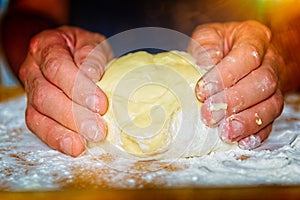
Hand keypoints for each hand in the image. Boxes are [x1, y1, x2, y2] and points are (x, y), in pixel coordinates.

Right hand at [19, 26, 112, 156]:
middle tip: (98, 129)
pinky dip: (57, 138)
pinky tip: (75, 146)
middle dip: (74, 115)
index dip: (78, 87)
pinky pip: (39, 127)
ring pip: (38, 114)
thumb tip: (92, 74)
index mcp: (46, 46)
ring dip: (65, 130)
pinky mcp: (34, 110)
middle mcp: (33, 69)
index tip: (100, 104)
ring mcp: (30, 91)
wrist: (67, 53)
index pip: (57, 67)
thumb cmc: (83, 50)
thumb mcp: (92, 43)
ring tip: (89, 139)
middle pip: (45, 94)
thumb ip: (92, 55)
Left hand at [188, 20, 283, 148]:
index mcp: (254, 37)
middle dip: (235, 101)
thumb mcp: (209, 36)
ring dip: (248, 121)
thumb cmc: (219, 45)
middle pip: (263, 82)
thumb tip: (206, 62)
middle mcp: (270, 60)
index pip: (248, 55)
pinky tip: (242, 141)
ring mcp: (275, 84)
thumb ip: (206, 45)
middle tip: (210, 115)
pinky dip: (257, 133)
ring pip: (272, 104)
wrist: (237, 53)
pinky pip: (272, 121)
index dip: (226, 75)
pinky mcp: (270, 104)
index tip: (202, 91)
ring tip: (226, 133)